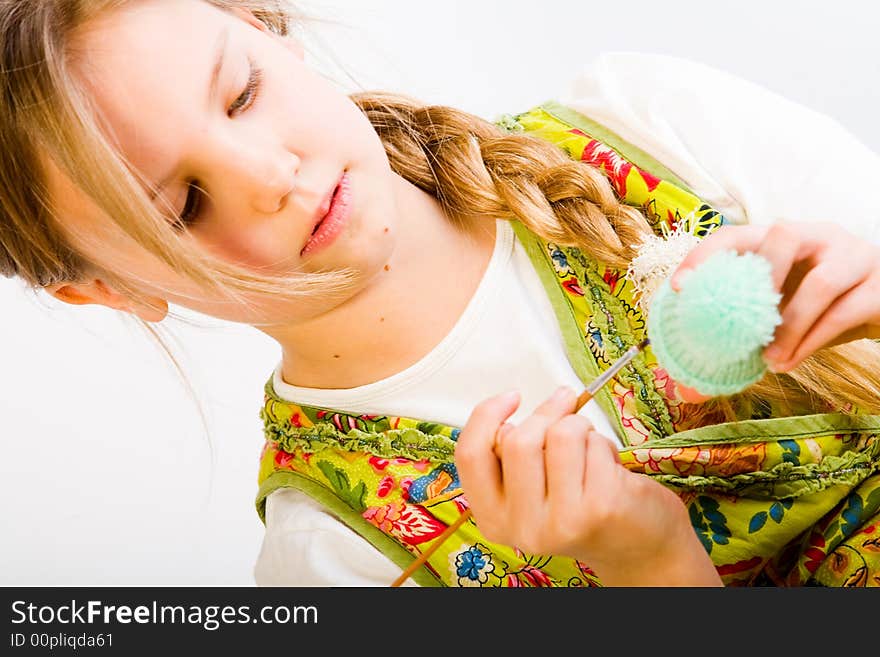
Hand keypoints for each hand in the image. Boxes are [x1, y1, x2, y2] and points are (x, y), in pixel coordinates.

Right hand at [454, 386, 721, 585]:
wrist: (636, 547)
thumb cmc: (582, 506)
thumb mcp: (531, 488)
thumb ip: (510, 455)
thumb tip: (509, 406)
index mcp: (494, 520)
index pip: (471, 456)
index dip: (486, 416)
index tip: (511, 397)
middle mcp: (522, 528)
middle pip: (517, 440)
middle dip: (547, 413)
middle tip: (566, 407)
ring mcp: (561, 522)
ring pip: (559, 435)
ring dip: (579, 427)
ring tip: (589, 448)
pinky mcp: (599, 508)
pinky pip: (593, 445)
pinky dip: (604, 445)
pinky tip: (610, 468)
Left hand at [670, 223, 879, 400]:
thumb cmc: (822, 307)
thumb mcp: (783, 308)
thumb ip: (745, 326)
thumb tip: (689, 384)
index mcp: (786, 238)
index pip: (738, 234)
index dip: (705, 255)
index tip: (679, 287)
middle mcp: (821, 236)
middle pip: (785, 234)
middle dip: (760, 275)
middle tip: (739, 318)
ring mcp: (855, 257)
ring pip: (820, 284)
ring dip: (789, 328)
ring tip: (768, 361)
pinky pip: (843, 314)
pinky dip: (811, 343)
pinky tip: (790, 363)